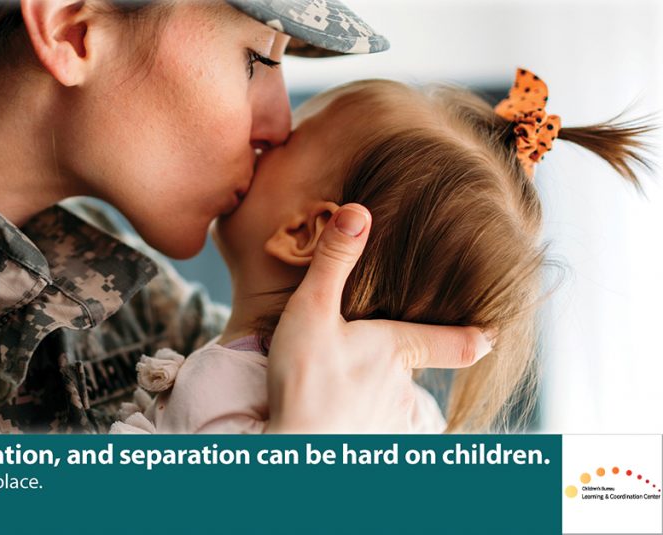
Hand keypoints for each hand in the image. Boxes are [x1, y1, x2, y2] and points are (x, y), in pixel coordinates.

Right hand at [265, 204, 492, 432]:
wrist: (293, 448)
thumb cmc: (305, 380)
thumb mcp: (312, 310)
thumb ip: (334, 261)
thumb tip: (358, 211)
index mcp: (397, 349)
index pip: (460, 343)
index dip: (481, 336)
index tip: (496, 332)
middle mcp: (402, 388)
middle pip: (416, 374)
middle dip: (401, 368)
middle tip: (376, 362)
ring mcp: (388, 423)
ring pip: (395, 406)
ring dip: (379, 401)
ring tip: (348, 395)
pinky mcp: (369, 448)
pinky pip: (376, 435)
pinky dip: (363, 428)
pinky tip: (341, 425)